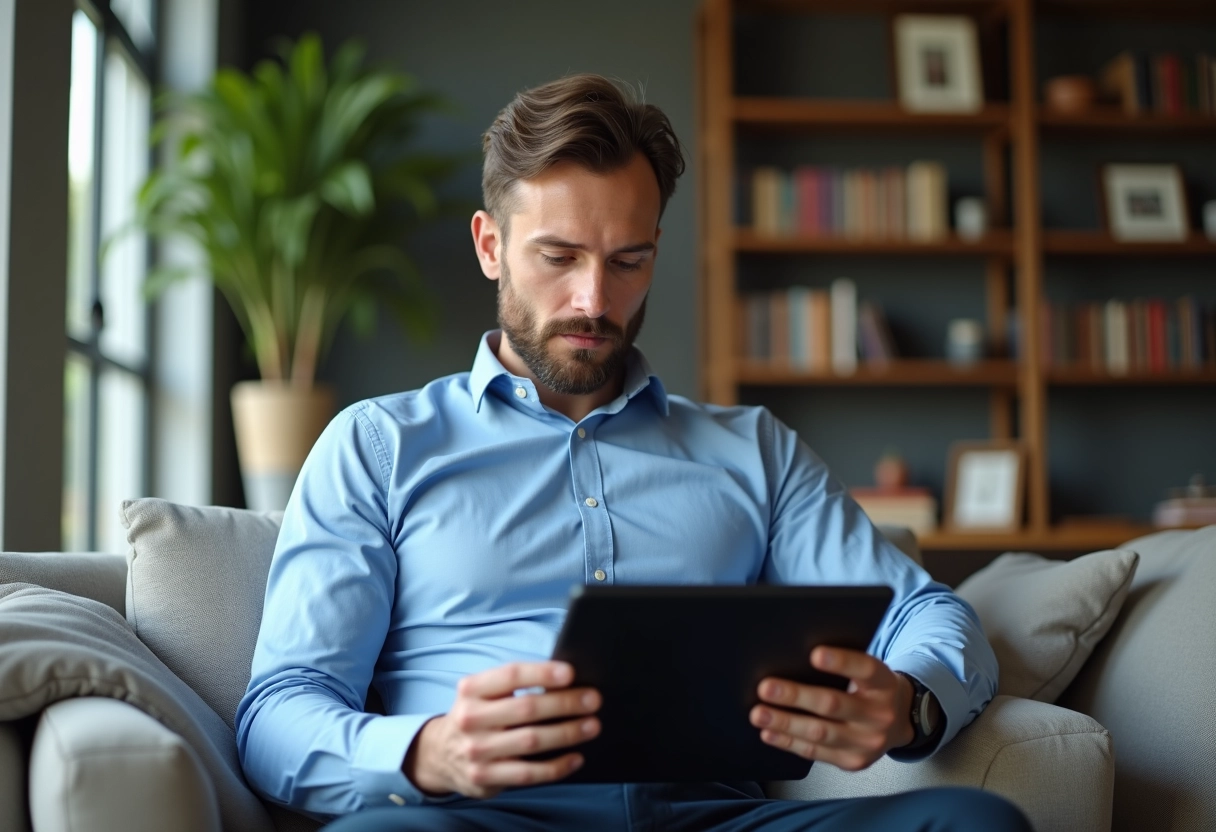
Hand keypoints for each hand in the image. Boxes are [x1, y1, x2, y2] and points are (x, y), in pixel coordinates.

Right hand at [403, 661, 600, 798]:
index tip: (570, 673)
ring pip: (531, 740)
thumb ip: (514, 685)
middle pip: (526, 708)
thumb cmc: (477, 715)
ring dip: (567, 733)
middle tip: (593, 700)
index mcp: (471, 689)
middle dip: (565, 703)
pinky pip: (528, 773)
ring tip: (591, 725)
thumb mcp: (483, 693)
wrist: (440, 754)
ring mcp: (476, 750)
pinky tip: (575, 757)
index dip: (542, 673)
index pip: (511, 675)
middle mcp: (470, 718)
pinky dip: (556, 766)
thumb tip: (566, 681)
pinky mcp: (485, 777)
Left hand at [749, 646, 914, 771]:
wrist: (899, 722)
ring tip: (758, 713)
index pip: (865, 669)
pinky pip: (815, 752)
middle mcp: (880, 714)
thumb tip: (793, 656)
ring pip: (820, 732)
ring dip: (785, 722)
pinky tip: (769, 732)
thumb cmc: (871, 689)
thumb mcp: (869, 672)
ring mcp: (867, 742)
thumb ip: (843, 666)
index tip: (814, 654)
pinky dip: (788, 741)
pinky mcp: (853, 761)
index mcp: (884, 683)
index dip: (841, 662)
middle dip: (796, 696)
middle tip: (765, 688)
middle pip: (834, 704)